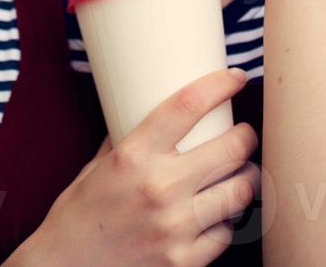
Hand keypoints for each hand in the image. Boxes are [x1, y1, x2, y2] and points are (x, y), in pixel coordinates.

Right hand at [10, 68, 260, 266]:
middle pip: (231, 146)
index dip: (220, 84)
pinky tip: (219, 213)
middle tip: (244, 134)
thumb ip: (128, 139)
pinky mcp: (185, 260)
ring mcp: (176, 226)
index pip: (187, 105)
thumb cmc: (78, 214)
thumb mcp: (96, 166)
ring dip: (247, 177)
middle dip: (246, 135)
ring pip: (240, 190)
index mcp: (133, 155)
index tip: (236, 77)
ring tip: (243, 172)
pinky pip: (226, 232)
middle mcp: (158, 187)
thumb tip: (148, 110)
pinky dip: (226, 221)